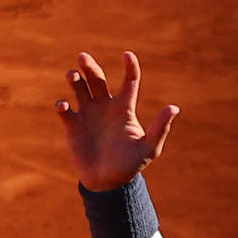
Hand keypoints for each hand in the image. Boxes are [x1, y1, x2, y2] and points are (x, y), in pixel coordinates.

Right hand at [55, 51, 178, 191]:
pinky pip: (65, 111)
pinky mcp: (73, 126)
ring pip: (79, 89)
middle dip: (90, 67)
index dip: (129, 67)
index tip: (127, 54)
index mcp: (124, 108)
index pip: (129, 81)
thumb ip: (160, 128)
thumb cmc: (131, 165)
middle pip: (97, 79)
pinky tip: (64, 106)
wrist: (108, 182)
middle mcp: (105, 106)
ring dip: (74, 80)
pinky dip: (63, 106)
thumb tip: (174, 108)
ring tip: (72, 75)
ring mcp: (88, 115)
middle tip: (82, 57)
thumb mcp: (149, 148)